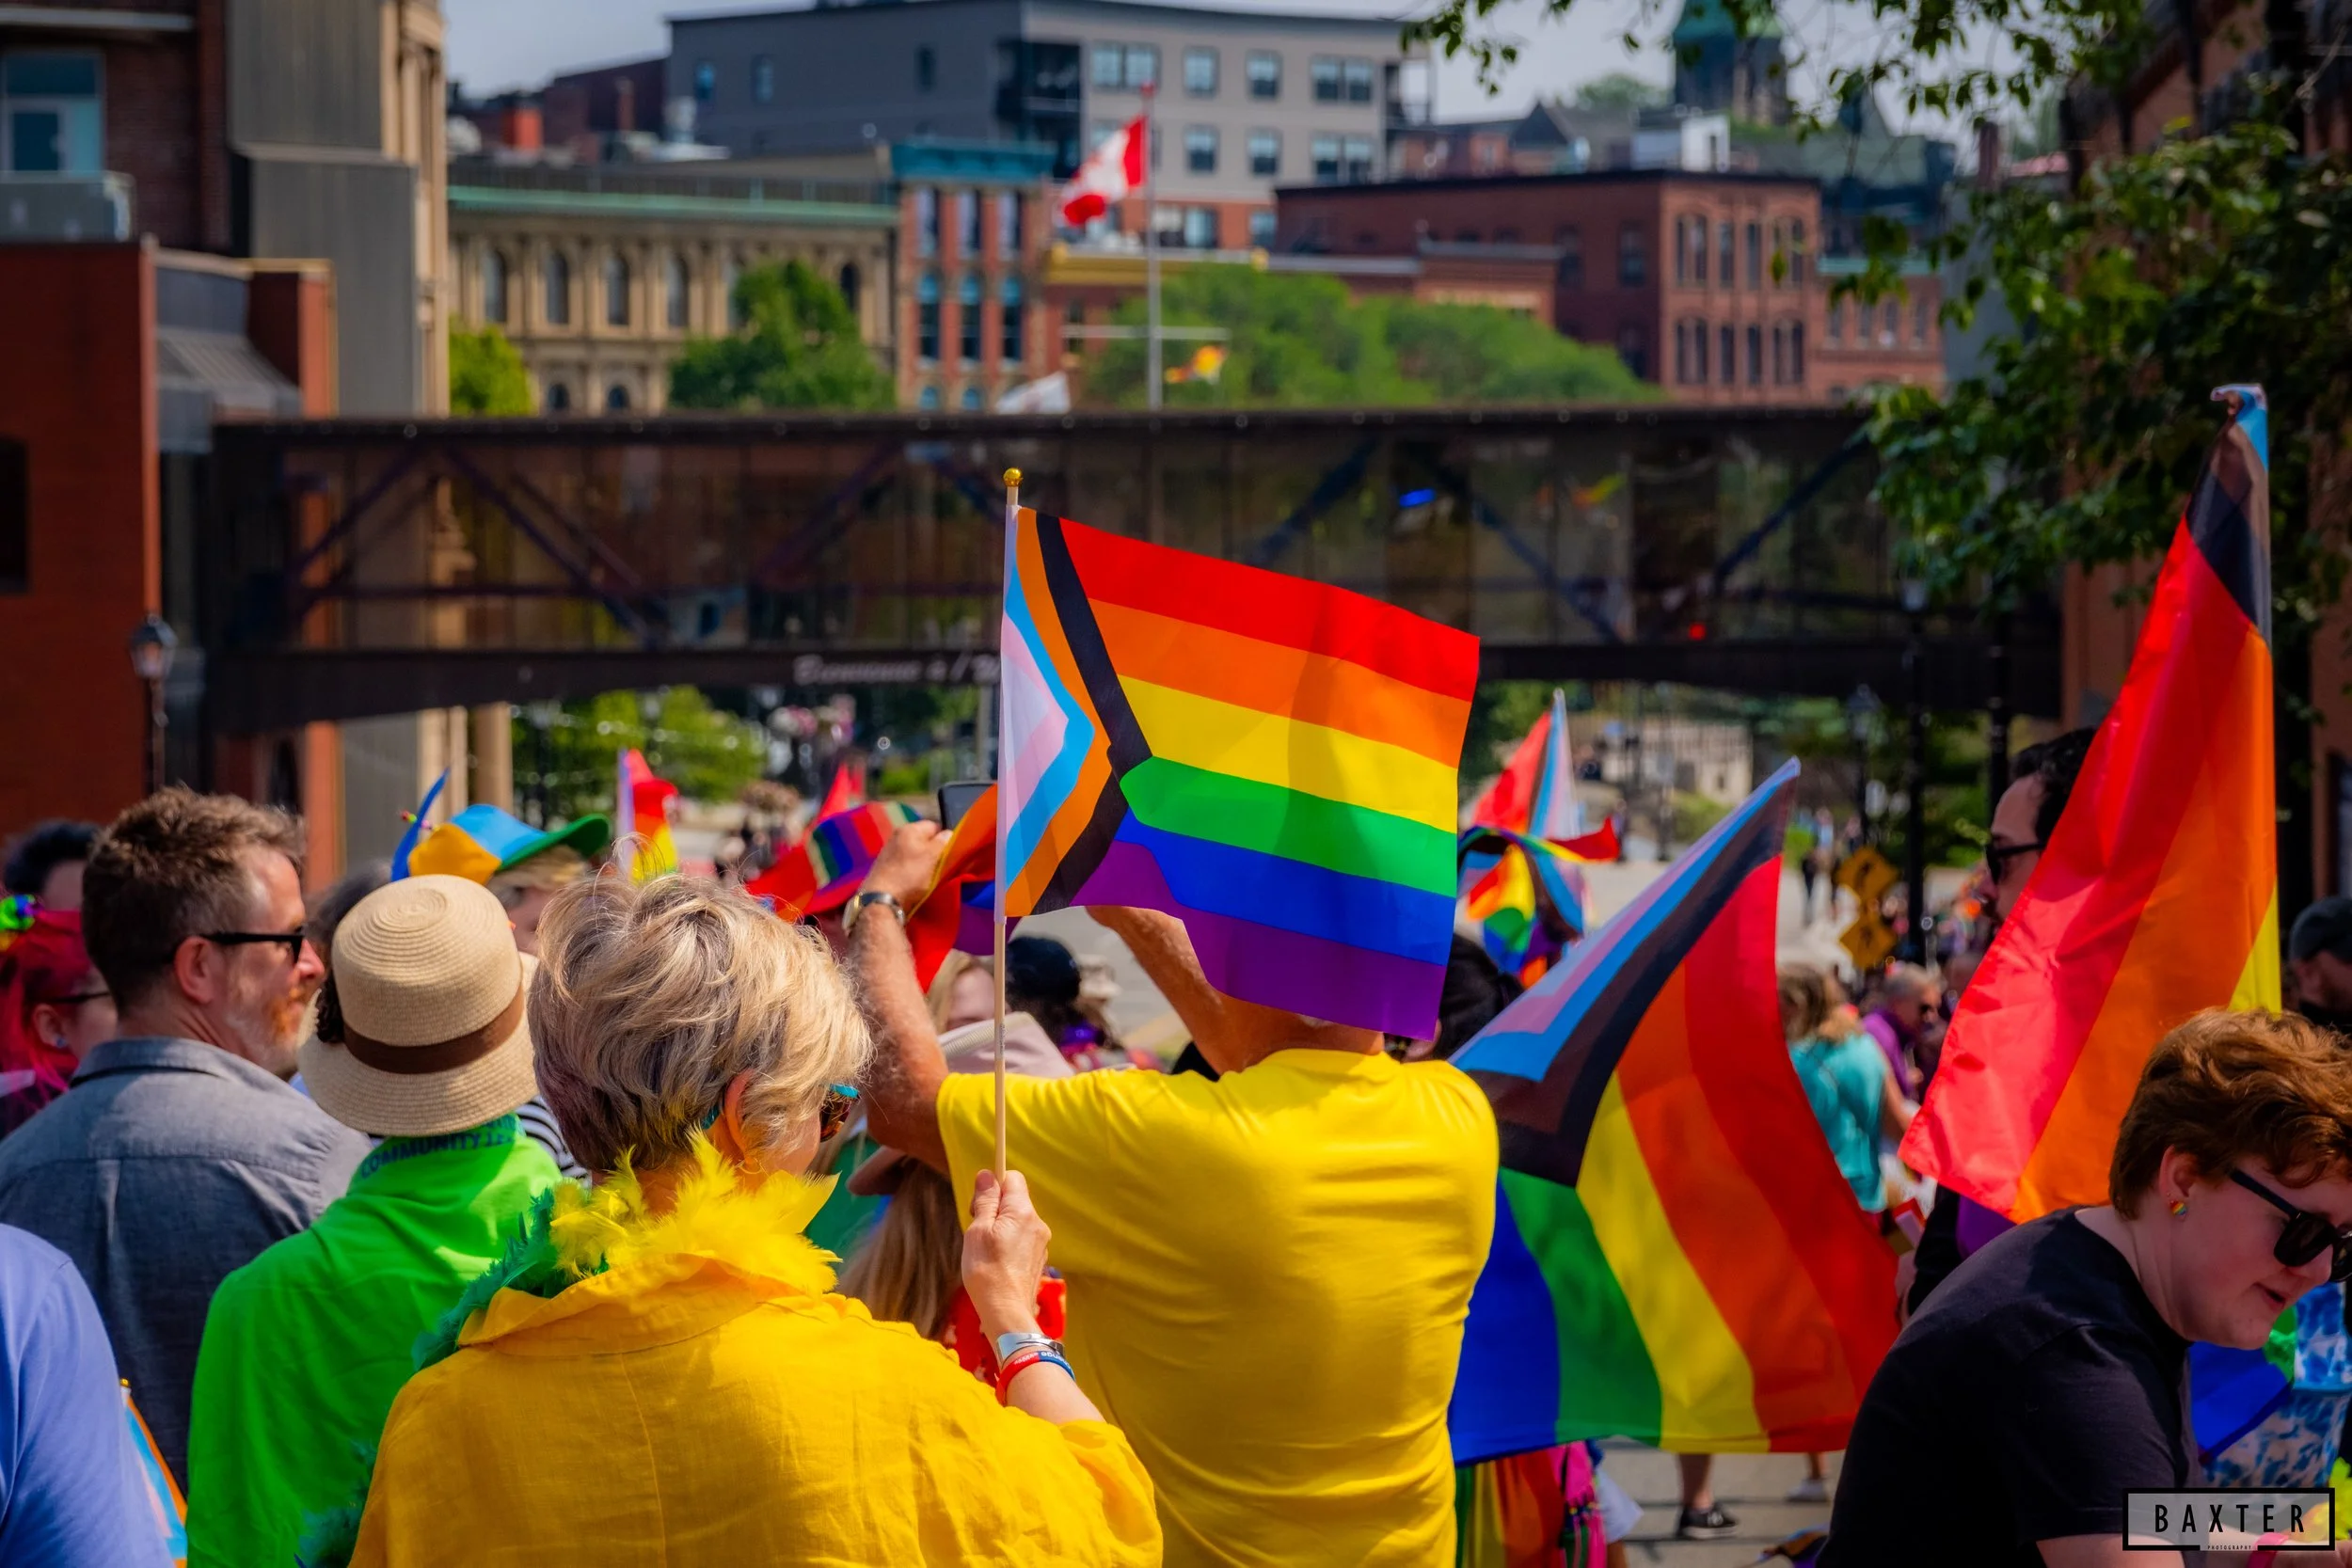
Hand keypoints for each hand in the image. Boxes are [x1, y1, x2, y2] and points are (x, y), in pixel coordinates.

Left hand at [861, 821, 947, 908]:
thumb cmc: (910, 875)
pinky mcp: (884, 865)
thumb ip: (943, 843)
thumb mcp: (932, 857)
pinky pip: (905, 863)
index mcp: (909, 829)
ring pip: (914, 852)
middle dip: (933, 851)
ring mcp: (889, 850)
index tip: (950, 854)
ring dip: (922, 862)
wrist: (882, 898)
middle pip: (924, 840)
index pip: (934, 826)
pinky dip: (911, 870)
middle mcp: (897, 835)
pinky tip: (913, 880)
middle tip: (940, 865)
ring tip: (927, 876)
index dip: (945, 839)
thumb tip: (949, 833)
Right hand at [962, 1168, 1050, 1342]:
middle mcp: (1037, 1223)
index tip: (979, 1203)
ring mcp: (1040, 1243)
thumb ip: (985, 1201)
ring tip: (986, 1252)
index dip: (993, 1185)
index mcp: (1022, 1212)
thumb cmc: (987, 1271)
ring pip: (1017, 1222)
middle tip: (978, 1231)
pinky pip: (1021, 1240)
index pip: (1012, 1178)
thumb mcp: (978, 1231)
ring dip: (1001, 1229)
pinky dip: (1008, 1245)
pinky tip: (997, 1263)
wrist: (1006, 1312)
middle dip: (994, 1209)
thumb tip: (987, 1175)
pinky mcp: (1038, 1259)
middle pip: (1014, 1201)